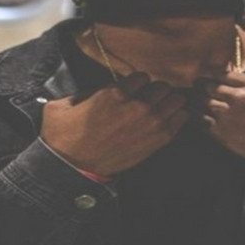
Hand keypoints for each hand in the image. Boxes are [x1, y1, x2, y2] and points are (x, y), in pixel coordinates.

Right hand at [40, 72, 188, 176]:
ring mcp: (150, 124)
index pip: (143, 76)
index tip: (134, 90)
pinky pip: (181, 120)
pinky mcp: (158, 141)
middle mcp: (137, 106)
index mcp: (116, 93)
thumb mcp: (63, 104)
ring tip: (162, 108)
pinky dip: (178, 117)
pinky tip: (170, 119)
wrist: (72, 168)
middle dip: (156, 91)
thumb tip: (98, 88)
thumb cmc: (65, 136)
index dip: (138, 82)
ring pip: (176, 100)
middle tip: (149, 99)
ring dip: (170, 102)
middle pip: (163, 86)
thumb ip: (85, 90)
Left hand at [199, 73, 244, 164]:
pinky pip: (204, 123)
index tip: (206, 75)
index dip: (212, 73)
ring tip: (194, 100)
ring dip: (198, 101)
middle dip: (202, 85)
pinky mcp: (226, 136)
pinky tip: (198, 117)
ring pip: (204, 103)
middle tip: (196, 86)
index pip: (224, 73)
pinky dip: (199, 118)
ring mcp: (231, 117)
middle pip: (210, 86)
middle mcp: (241, 98)